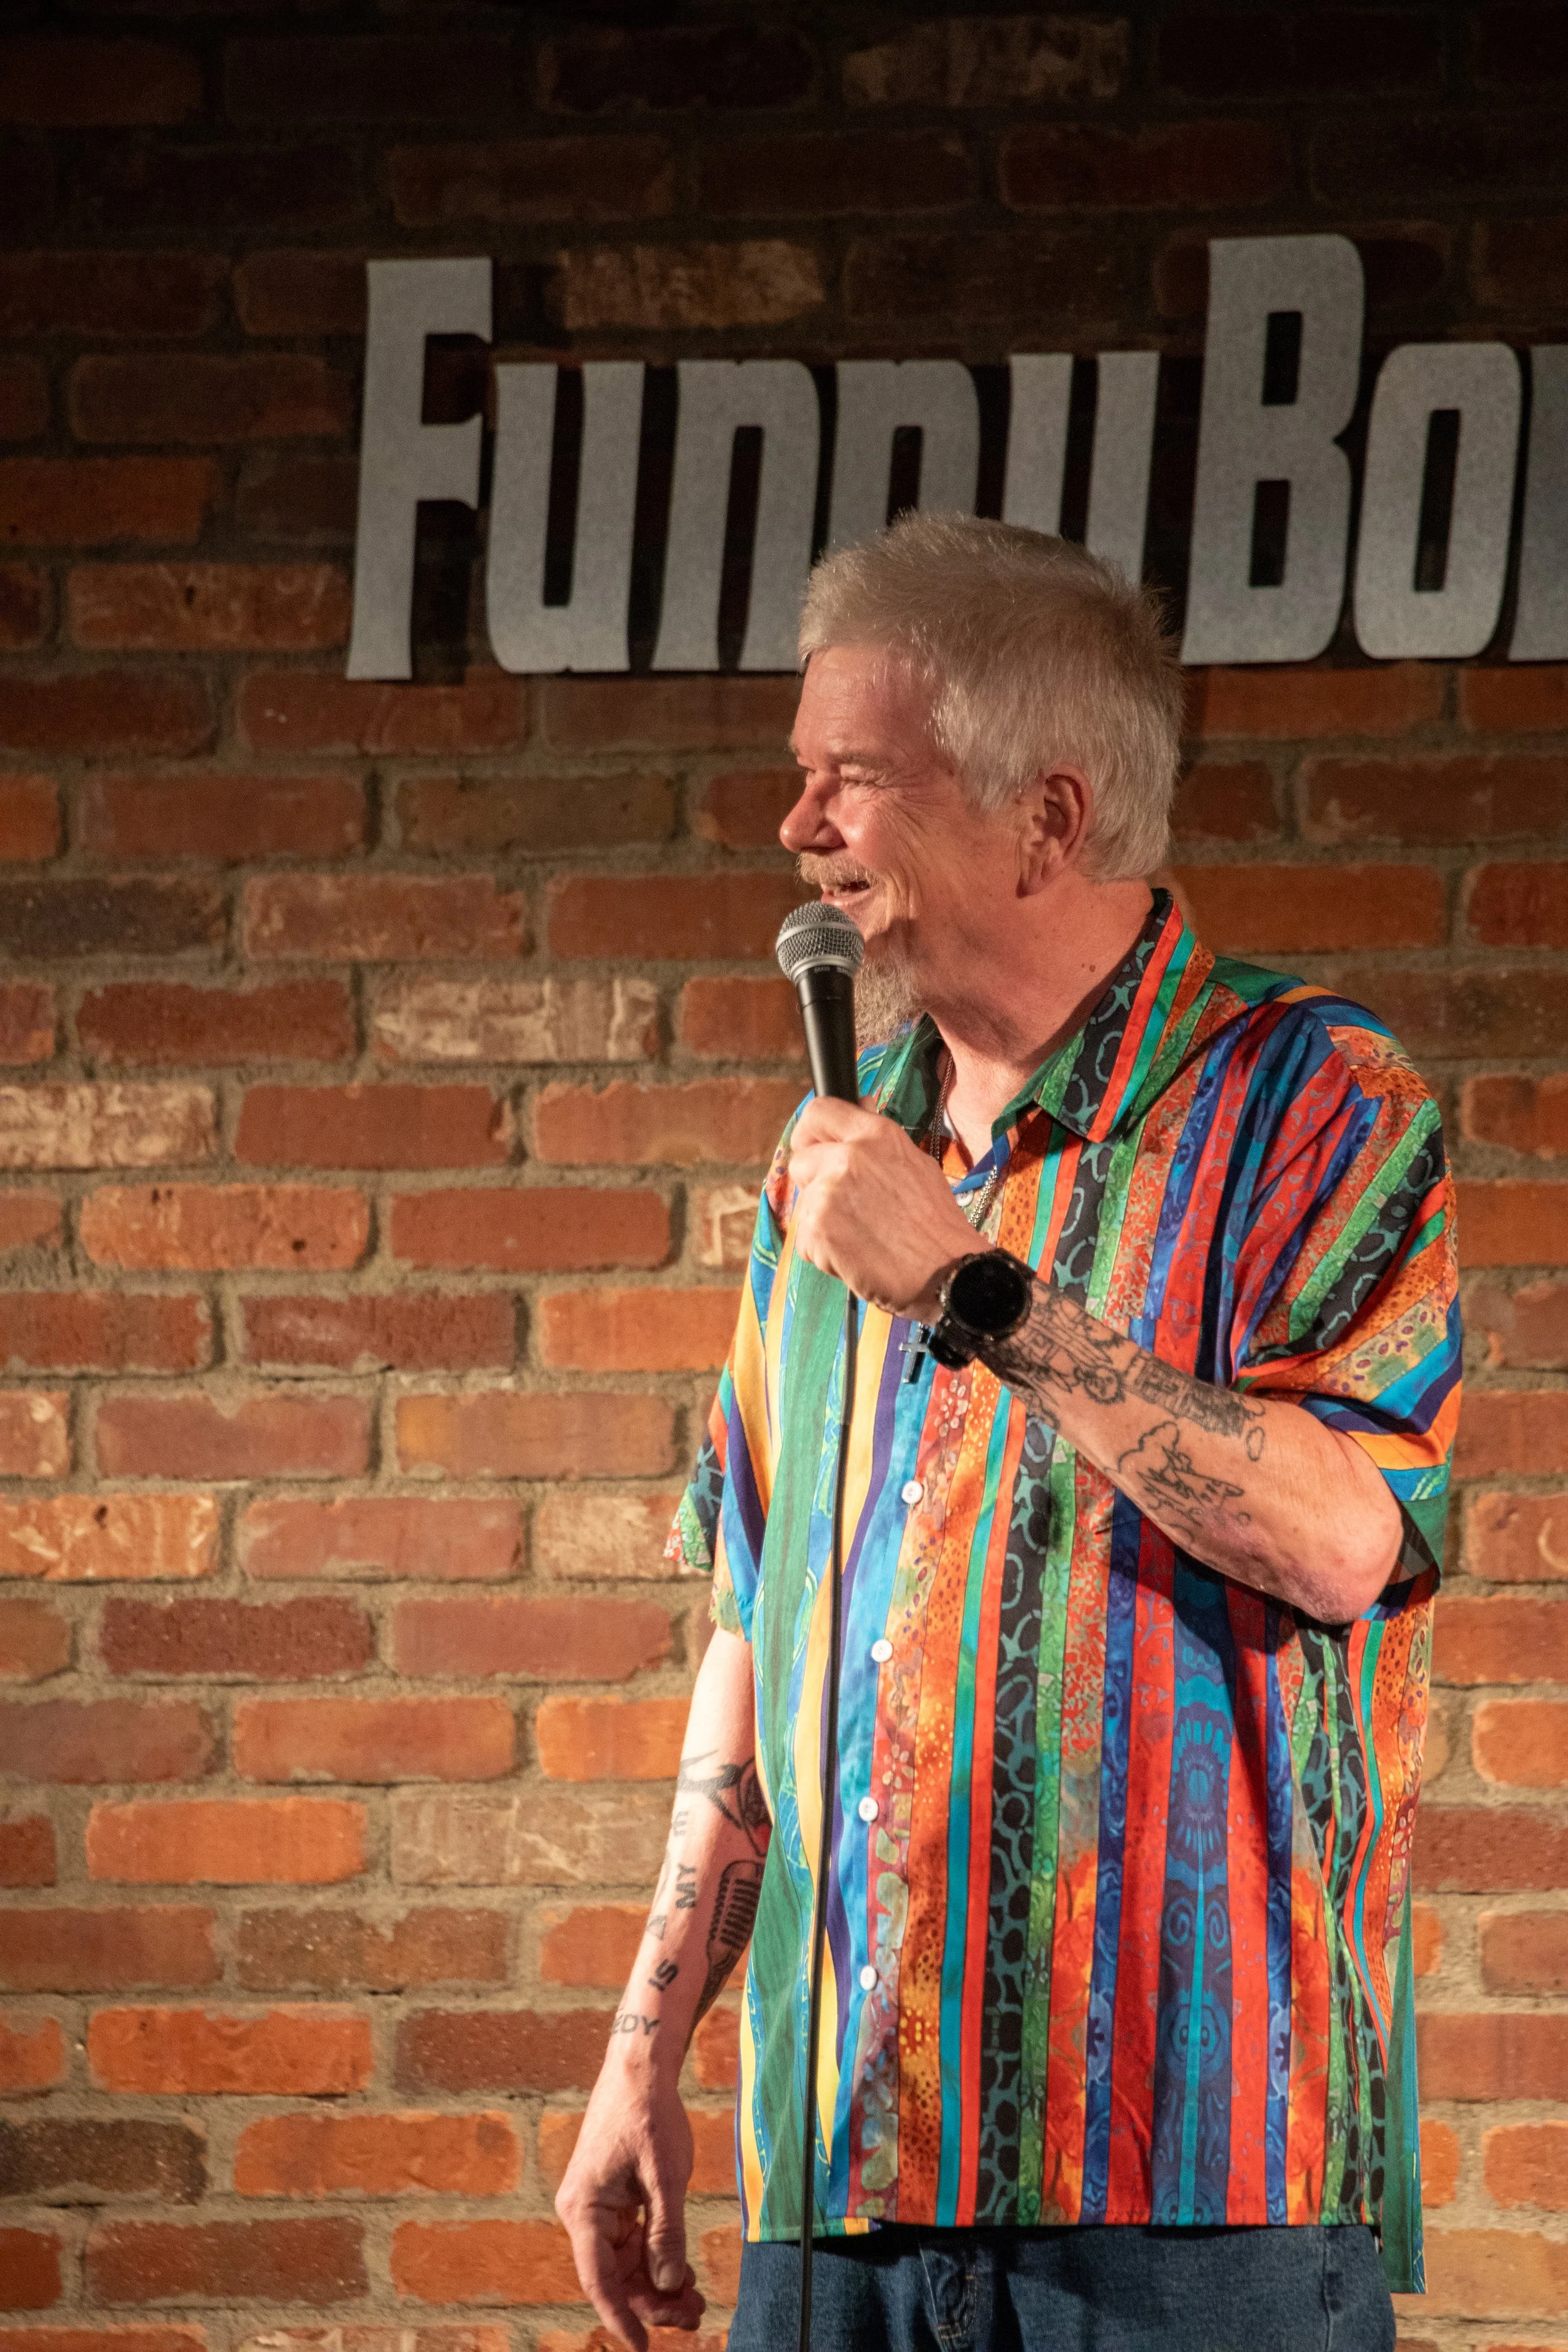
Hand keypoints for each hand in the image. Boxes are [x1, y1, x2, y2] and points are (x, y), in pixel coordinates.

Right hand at [555, 2063, 703, 2349]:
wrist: (640, 2067)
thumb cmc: (649, 2113)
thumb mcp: (666, 2175)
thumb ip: (666, 2232)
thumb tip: (668, 2283)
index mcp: (584, 2208)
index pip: (599, 2279)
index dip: (621, 2317)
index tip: (645, 2347)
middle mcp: (584, 2212)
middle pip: (615, 2276)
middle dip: (653, 2301)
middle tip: (695, 2317)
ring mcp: (598, 2207)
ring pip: (626, 2263)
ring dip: (658, 2284)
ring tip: (696, 2302)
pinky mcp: (614, 2199)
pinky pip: (633, 2243)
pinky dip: (657, 2259)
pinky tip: (685, 2274)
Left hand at [788, 1096, 980, 1320]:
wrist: (946, 1273)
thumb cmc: (936, 1224)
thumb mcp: (915, 1164)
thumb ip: (877, 1140)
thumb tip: (860, 1104)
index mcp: (876, 1135)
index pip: (819, 1111)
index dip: (809, 1133)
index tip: (812, 1148)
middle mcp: (848, 1157)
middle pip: (801, 1162)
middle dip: (816, 1185)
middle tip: (848, 1208)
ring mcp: (829, 1193)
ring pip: (803, 1204)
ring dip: (823, 1223)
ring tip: (862, 1237)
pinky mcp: (818, 1229)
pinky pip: (805, 1240)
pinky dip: (824, 1253)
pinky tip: (856, 1256)